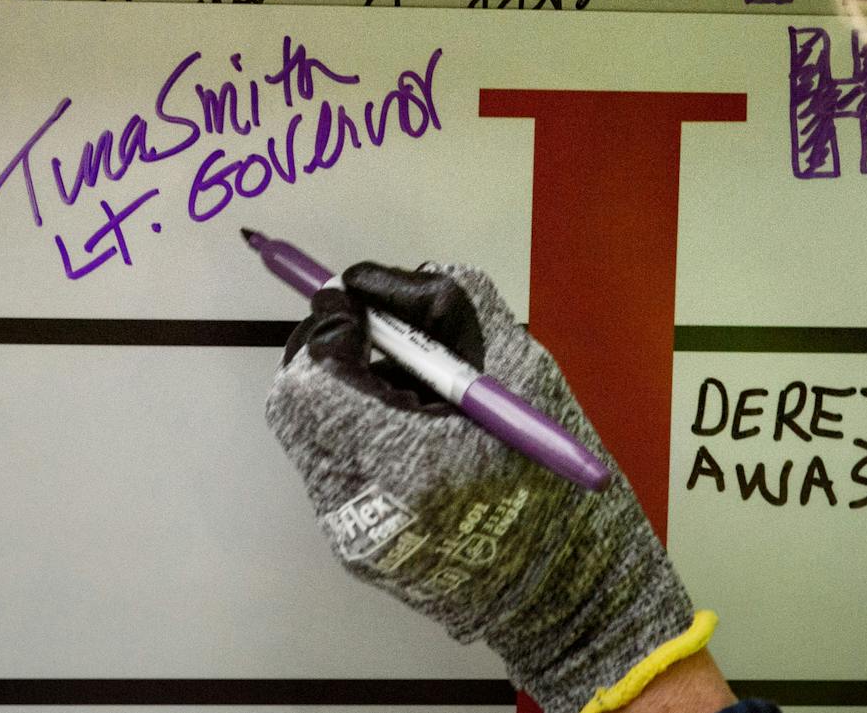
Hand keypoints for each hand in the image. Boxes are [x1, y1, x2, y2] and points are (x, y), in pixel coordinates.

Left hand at [266, 262, 712, 712]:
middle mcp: (365, 507)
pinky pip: (334, 467)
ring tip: (409, 386)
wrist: (570, 586)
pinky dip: (359, 431)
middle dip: (325, 354)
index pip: (315, 379)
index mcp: (410, 462)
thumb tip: (374, 280)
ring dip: (342, 391)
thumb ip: (449, 305)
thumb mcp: (523, 365)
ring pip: (311, 434)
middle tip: (369, 329)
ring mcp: (353, 536)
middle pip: (296, 407)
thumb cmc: (557, 471)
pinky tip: (414, 431)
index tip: (358, 302)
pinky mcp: (356, 550)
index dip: (329, 329)